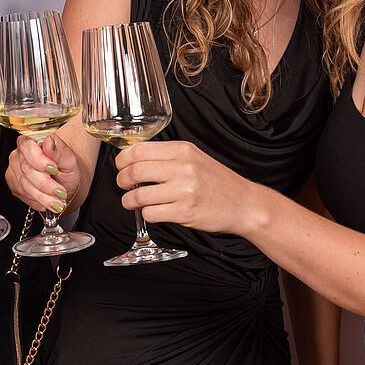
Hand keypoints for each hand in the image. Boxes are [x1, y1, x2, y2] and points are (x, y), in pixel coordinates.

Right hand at [5, 133, 82, 215]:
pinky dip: (39, 200)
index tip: (53, 169)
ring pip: (24, 184)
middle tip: (60, 192)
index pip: (28, 147)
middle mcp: (20, 154)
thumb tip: (50, 141)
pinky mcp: (13, 184)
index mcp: (32, 141)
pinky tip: (50, 202)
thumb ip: (59, 151)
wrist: (64, 183)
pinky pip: (23, 194)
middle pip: (26, 169)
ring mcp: (14, 169)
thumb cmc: (66, 169)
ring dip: (43, 196)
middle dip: (45, 183)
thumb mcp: (69, 160)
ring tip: (58, 202)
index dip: (39, 160)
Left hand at [115, 139, 262, 233]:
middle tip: (123, 185)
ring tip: (132, 201)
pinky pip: (151, 213)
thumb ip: (167, 156)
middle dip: (122, 180)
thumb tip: (133, 158)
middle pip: (135, 171)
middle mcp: (184, 168)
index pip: (139, 150)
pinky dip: (146, 213)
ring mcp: (184, 191)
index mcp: (183, 151)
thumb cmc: (216, 181)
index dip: (122, 160)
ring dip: (129, 200)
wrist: (243, 203)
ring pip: (139, 195)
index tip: (121, 166)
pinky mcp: (185, 213)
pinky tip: (152, 211)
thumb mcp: (194, 158)